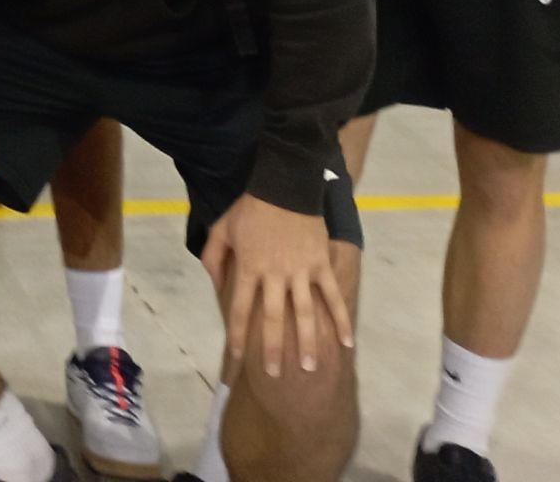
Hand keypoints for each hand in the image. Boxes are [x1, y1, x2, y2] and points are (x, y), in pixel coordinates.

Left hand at [199, 193, 353, 380]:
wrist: (284, 184)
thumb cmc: (250, 208)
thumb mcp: (221, 228)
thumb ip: (213, 258)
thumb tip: (217, 287)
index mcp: (248, 267)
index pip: (238, 309)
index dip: (237, 336)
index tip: (236, 359)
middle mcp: (274, 274)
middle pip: (272, 318)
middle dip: (272, 348)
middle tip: (274, 374)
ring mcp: (301, 271)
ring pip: (304, 313)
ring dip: (307, 341)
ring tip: (309, 367)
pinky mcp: (321, 264)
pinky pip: (332, 296)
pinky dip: (340, 318)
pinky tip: (346, 341)